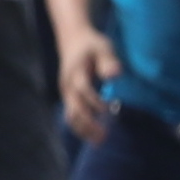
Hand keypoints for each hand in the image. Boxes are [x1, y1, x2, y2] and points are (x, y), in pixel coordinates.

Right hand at [56, 25, 117, 143]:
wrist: (72, 39)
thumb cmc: (91, 44)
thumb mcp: (103, 47)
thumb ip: (108, 61)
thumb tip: (114, 75)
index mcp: (75, 72)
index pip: (83, 90)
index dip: (95, 101)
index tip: (110, 107)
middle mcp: (67, 85)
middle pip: (73, 109)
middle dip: (88, 124)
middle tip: (104, 137)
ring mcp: (66, 92)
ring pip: (70, 116)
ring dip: (84, 129)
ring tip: (99, 140)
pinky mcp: (68, 96)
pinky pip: (72, 114)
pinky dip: (81, 126)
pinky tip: (94, 133)